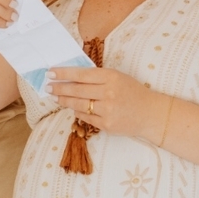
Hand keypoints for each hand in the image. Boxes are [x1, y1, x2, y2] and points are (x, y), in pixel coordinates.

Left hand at [48, 65, 164, 140]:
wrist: (150, 113)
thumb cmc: (133, 92)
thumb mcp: (118, 78)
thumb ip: (98, 77)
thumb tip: (72, 77)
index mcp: (111, 77)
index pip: (82, 74)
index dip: (64, 74)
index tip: (50, 72)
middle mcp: (109, 93)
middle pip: (76, 90)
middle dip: (59, 88)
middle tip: (48, 87)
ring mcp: (107, 110)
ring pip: (78, 105)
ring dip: (64, 101)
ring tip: (55, 98)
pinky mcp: (107, 124)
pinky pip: (86, 117)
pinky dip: (77, 112)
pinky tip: (72, 108)